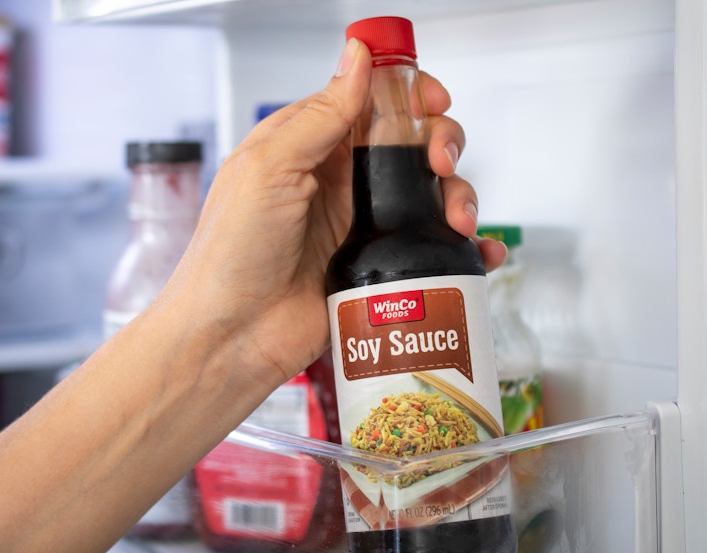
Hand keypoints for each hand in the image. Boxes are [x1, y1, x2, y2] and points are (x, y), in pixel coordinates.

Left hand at [166, 39, 506, 390]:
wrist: (231, 338)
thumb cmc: (231, 255)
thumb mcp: (268, 168)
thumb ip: (320, 116)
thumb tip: (356, 60)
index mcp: (306, 146)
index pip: (368, 101)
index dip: (408, 94)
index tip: (432, 101)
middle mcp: (337, 182)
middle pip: (409, 144)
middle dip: (441, 144)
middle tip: (440, 165)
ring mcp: (360, 227)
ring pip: (428, 195)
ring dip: (458, 197)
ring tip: (457, 221)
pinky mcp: (377, 269)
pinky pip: (430, 251)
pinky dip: (461, 249)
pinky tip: (475, 253)